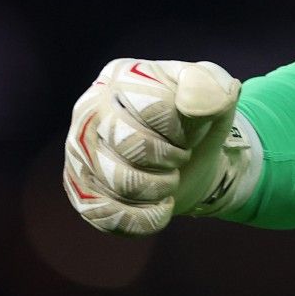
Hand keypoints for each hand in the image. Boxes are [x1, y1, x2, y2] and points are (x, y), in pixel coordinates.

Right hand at [62, 58, 252, 235]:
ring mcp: (78, 151)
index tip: (188, 132)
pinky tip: (158, 207)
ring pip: (120, 183)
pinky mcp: (78, 190)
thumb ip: (211, 87)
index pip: (153, 109)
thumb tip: (193, 104)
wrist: (188, 159)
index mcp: (122, 77)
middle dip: (170, 159)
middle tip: (179, 157)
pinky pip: (108, 215)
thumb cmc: (196, 119)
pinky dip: (145, 218)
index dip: (181, 130)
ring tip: (167, 180)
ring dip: (159, 189)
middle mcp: (89, 110)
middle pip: (132, 146)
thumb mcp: (216, 95)